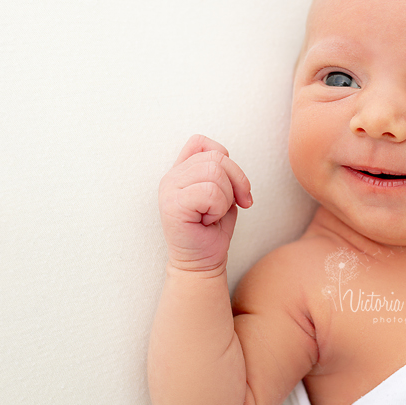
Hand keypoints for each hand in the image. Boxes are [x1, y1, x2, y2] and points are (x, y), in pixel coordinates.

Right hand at [158, 134, 252, 272]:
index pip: (202, 143)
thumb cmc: (213, 229)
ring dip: (225, 198)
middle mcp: (171, 176)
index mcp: (180, 171)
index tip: (234, 186)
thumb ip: (221, 171)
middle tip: (232, 205)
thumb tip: (228, 160)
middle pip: (216, 157)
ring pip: (215, 172)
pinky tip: (207, 221)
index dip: (226, 159)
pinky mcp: (172, 205)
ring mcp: (169, 189)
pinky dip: (218, 208)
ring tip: (213, 214)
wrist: (203, 261)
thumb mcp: (223, 193)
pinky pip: (209, 192)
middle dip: (236, 182)